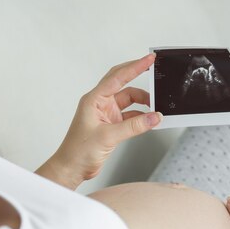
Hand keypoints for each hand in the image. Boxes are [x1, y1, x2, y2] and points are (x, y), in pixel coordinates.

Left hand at [47, 53, 162, 188]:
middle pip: (123, 84)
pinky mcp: (111, 126)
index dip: (135, 67)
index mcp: (94, 99)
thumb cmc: (78, 151)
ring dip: (143, 105)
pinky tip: (149, 121)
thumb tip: (154, 117)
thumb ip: (134, 126)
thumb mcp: (109, 136)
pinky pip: (130, 116)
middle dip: (139, 78)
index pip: (117, 77)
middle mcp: (100, 104)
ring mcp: (106, 114)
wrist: (72, 168)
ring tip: (156, 109)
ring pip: (129, 102)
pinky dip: (141, 118)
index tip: (149, 60)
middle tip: (155, 72)